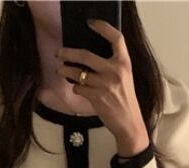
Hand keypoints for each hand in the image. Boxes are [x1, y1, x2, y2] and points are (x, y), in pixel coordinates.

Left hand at [55, 19, 150, 157]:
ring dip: (66, 71)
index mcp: (124, 63)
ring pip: (78, 73)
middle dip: (68, 53)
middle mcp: (115, 71)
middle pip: (86, 55)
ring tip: (61, 70)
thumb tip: (88, 58)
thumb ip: (112, 66)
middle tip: (59, 53)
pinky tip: (78, 88)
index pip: (116, 38)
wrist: (129, 122)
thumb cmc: (125, 100)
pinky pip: (79, 88)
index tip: (91, 24)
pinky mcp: (97, 97)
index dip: (103, 27)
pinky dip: (76, 88)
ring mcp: (105, 84)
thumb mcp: (124, 78)